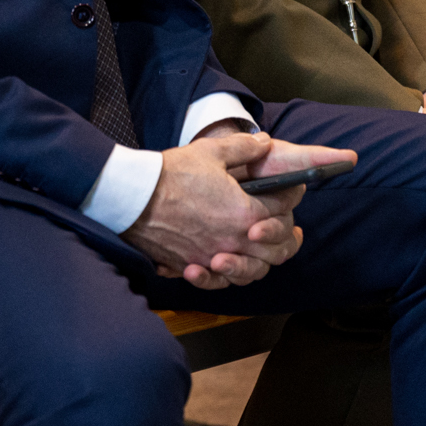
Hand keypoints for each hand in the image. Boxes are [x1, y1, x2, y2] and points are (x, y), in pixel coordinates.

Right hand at [122, 132, 349, 288]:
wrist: (132, 197)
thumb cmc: (172, 173)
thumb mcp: (212, 151)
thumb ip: (245, 147)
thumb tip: (265, 143)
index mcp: (245, 213)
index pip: (281, 209)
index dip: (290, 197)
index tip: (292, 189)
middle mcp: (233, 241)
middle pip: (274, 248)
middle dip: (285, 235)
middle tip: (288, 226)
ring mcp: (211, 257)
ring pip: (250, 271)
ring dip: (261, 261)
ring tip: (262, 250)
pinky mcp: (191, 265)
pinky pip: (219, 281)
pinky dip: (227, 277)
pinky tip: (227, 266)